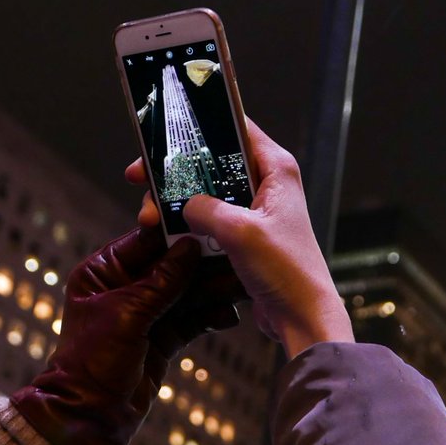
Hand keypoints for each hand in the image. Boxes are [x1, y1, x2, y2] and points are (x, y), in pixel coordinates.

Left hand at [11, 226, 235, 444]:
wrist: (89, 419)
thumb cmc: (92, 363)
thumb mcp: (128, 315)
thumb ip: (162, 282)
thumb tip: (190, 246)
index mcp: (103, 272)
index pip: (146, 241)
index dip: (177, 233)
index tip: (210, 223)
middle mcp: (123, 288)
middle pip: (172, 266)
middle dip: (204, 265)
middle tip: (237, 258)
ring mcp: (144, 314)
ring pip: (186, 293)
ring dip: (213, 291)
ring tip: (243, 287)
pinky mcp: (161, 338)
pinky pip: (191, 320)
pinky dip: (210, 317)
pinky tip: (230, 316)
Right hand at [124, 119, 352, 358]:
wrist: (302, 317)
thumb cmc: (287, 272)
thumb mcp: (239, 231)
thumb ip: (204, 208)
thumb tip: (182, 204)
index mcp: (275, 169)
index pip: (235, 127)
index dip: (197, 127)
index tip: (162, 134)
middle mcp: (267, 185)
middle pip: (211, 163)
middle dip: (174, 174)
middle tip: (142, 182)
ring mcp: (255, 212)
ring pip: (206, 195)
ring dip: (176, 205)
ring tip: (150, 219)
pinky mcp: (246, 238)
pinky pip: (209, 223)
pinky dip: (187, 227)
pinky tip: (165, 234)